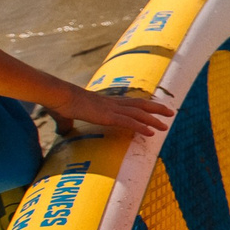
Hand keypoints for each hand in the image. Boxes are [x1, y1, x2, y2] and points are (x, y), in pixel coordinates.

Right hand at [50, 86, 174, 138]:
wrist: (58, 96)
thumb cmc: (60, 103)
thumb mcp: (65, 115)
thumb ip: (67, 123)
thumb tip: (61, 131)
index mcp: (105, 102)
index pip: (130, 102)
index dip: (144, 105)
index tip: (155, 107)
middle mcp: (112, 104)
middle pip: (140, 105)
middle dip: (157, 109)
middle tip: (171, 113)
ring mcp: (111, 110)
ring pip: (139, 114)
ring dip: (154, 120)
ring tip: (166, 126)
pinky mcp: (108, 117)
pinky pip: (129, 123)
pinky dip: (142, 127)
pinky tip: (152, 133)